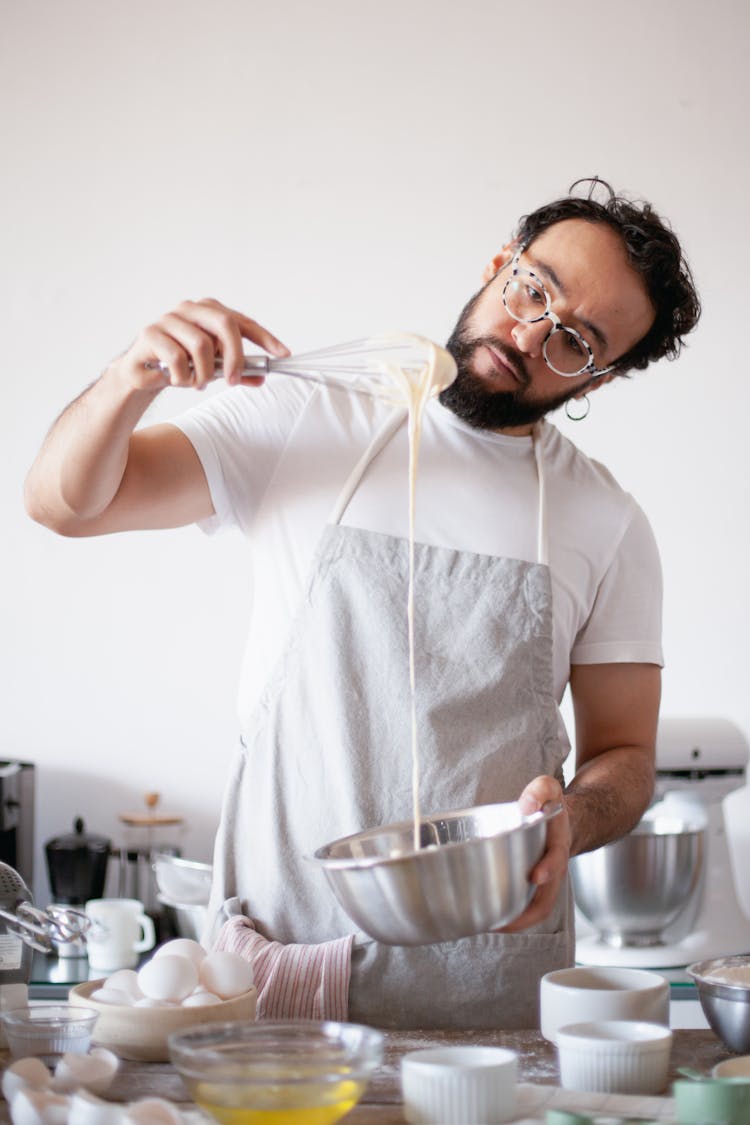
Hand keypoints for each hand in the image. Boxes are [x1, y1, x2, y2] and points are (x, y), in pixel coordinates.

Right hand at [109, 298, 290, 392]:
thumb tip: (262, 377)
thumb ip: (238, 371)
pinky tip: (178, 380)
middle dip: (235, 356)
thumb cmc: (181, 366)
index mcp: (209, 312)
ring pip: (201, 345)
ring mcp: (170, 319)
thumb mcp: (214, 369)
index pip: (242, 321)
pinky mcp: (151, 333)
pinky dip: (183, 377)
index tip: (282, 354)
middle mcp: (191, 309)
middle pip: (224, 324)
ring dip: (204, 372)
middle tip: (234, 380)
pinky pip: (178, 358)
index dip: (264, 337)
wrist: (143, 373)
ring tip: (198, 383)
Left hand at [496, 775, 571, 932]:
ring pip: (535, 910)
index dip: (548, 869)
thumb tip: (527, 804)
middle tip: (502, 923)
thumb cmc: (551, 806)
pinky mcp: (533, 886)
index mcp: (557, 846)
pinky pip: (525, 906)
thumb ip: (541, 790)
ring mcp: (545, 881)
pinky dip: (511, 916)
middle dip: (527, 914)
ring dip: (516, 921)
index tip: (536, 876)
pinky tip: (488, 918)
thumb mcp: (549, 788)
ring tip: (489, 926)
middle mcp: (553, 869)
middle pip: (546, 900)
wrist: (565, 823)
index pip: (556, 861)